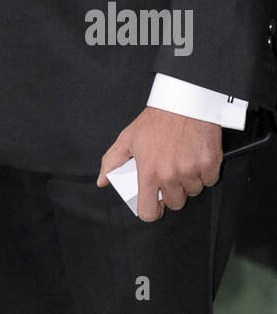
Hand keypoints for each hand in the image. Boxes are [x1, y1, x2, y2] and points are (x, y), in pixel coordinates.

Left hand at [97, 106, 221, 222]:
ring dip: (189, 181)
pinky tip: (196, 156)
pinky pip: (209, 180)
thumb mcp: (128, 138)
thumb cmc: (156, 120)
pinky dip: (205, 172)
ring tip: (183, 160)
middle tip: (170, 172)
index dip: (151, 210)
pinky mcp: (210, 164)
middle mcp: (170, 175)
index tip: (154, 202)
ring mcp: (192, 171)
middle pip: (175, 203)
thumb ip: (112, 161)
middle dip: (172, 191)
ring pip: (193, 192)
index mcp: (149, 172)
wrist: (184, 102)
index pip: (149, 212)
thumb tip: (102, 181)